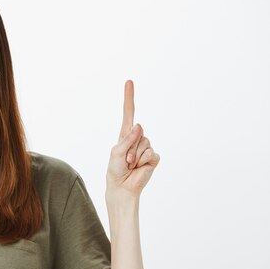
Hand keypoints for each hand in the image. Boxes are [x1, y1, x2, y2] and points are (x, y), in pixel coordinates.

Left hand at [106, 80, 159, 197]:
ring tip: (130, 165)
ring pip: (144, 144)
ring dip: (135, 157)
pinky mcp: (154, 156)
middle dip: (129, 148)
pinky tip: (139, 167)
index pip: (129, 112)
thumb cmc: (115, 169)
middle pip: (137, 132)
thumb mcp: (116, 152)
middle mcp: (137, 137)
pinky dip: (143, 161)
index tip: (129, 81)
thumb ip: (127, 139)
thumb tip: (139, 125)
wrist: (123, 186)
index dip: (129, 97)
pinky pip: (151, 153)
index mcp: (126, 134)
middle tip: (125, 161)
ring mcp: (146, 146)